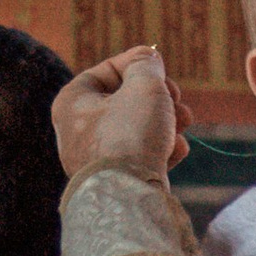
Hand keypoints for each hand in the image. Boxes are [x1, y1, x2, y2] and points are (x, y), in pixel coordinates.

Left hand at [54, 47, 189, 185]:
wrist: (129, 196)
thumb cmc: (130, 135)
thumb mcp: (143, 84)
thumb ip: (147, 64)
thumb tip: (148, 58)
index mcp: (71, 103)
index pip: (106, 71)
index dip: (137, 64)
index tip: (160, 67)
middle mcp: (77, 132)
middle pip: (124, 100)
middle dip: (158, 97)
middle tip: (177, 98)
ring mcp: (97, 160)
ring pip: (137, 128)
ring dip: (166, 121)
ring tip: (184, 123)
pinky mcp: (117, 182)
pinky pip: (140, 156)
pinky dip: (161, 149)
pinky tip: (177, 150)